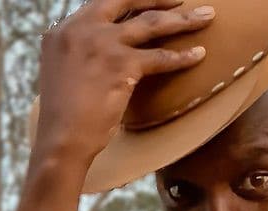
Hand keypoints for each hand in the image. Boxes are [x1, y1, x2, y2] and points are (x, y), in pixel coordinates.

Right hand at [33, 0, 213, 165]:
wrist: (60, 140)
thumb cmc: (62, 116)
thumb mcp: (62, 72)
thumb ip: (81, 52)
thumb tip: (107, 48)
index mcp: (62, 30)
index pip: (101, 4)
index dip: (128, 1)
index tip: (146, 2)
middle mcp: (80, 29)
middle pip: (126, 1)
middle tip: (180, 1)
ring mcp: (101, 44)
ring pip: (151, 23)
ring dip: (183, 19)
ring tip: (207, 17)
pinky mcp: (121, 64)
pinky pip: (161, 57)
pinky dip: (183, 57)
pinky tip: (199, 54)